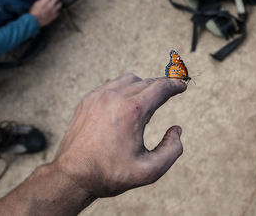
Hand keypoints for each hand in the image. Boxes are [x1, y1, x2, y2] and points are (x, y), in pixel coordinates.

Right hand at [29, 0, 61, 26]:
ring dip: (59, 2)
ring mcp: (54, 10)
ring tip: (58, 2)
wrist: (34, 21)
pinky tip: (56, 10)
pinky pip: (58, 12)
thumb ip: (42, 0)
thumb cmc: (34, 12)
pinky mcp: (54, 16)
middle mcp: (51, 4)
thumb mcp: (36, 3)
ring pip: (60, 4)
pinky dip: (58, 10)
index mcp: (45, 0)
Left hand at [51, 74, 186, 197]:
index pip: (161, 88)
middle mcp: (116, 97)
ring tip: (148, 99)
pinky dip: (125, 89)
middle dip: (162, 85)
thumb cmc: (110, 174)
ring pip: (129, 79)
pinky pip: (112, 85)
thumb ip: (172, 150)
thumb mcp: (149, 171)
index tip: (182, 86)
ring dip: (143, 85)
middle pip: (147, 82)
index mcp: (133, 111)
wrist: (72, 176)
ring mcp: (99, 96)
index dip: (175, 85)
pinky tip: (127, 102)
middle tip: (170, 91)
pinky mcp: (88, 100)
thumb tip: (176, 130)